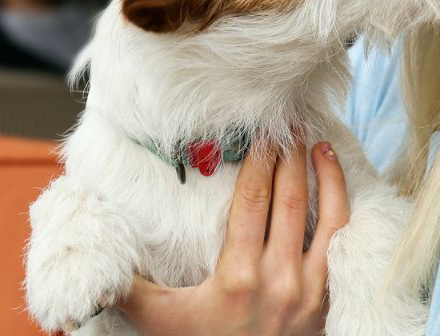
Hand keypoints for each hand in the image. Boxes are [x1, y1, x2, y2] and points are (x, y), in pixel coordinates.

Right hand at [120, 141, 350, 335]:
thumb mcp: (161, 322)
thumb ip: (128, 289)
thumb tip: (95, 262)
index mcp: (237, 278)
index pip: (253, 202)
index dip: (259, 162)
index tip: (261, 133)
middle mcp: (279, 280)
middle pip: (290, 200)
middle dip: (289, 156)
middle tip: (289, 123)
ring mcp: (311, 290)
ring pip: (328, 217)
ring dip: (325, 175)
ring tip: (319, 143)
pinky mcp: (330, 299)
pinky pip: (344, 244)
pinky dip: (345, 208)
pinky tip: (339, 186)